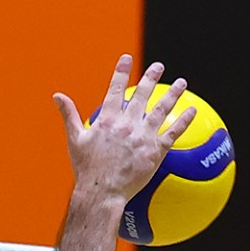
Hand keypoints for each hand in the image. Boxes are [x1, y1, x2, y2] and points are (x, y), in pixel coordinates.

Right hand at [51, 55, 195, 203]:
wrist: (102, 192)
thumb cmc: (87, 169)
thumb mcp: (75, 139)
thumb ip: (69, 115)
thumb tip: (57, 96)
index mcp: (108, 119)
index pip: (115, 89)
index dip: (122, 71)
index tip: (127, 58)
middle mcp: (127, 123)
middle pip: (142, 94)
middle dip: (151, 77)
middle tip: (159, 66)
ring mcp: (142, 136)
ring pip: (162, 109)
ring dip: (173, 94)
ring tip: (182, 83)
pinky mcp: (155, 151)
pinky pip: (173, 132)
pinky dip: (184, 120)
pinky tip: (192, 110)